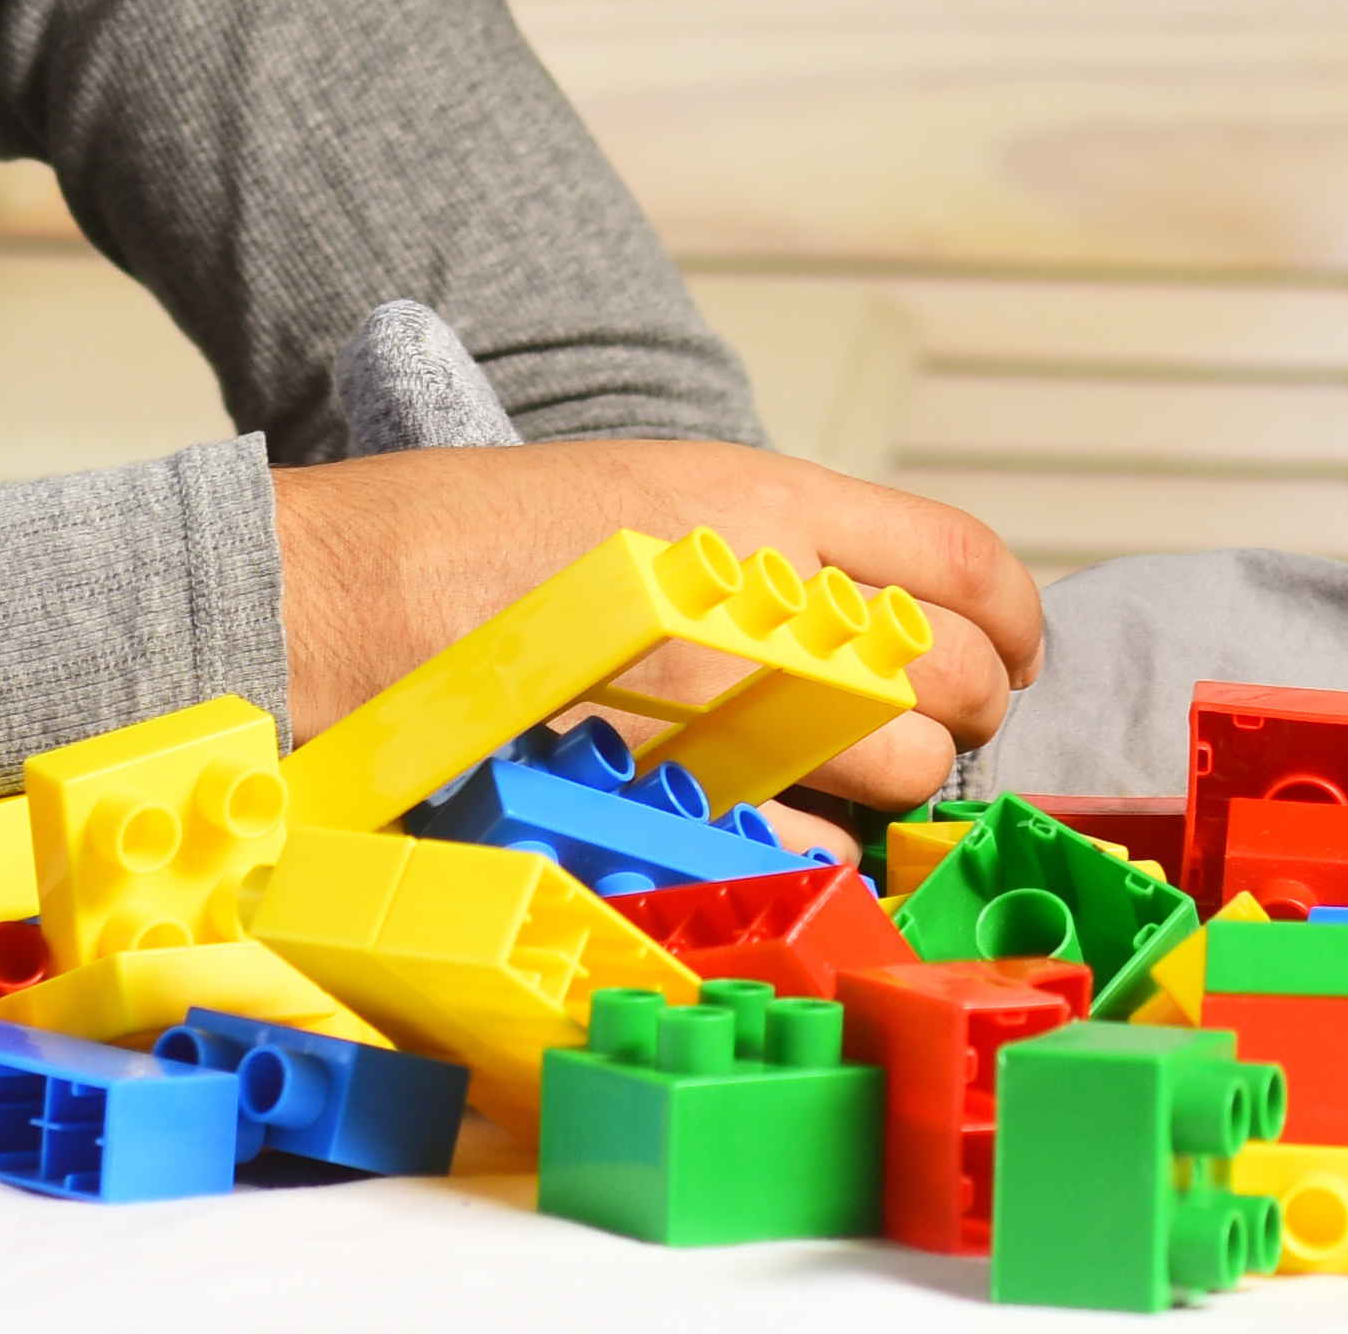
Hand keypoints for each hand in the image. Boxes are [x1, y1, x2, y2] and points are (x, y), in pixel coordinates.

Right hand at [270, 440, 1044, 808]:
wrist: (331, 602)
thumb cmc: (469, 549)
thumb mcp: (639, 499)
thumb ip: (761, 549)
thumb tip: (872, 620)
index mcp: (754, 495)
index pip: (960, 554)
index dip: (1013, 616)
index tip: (1016, 650)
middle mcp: (757, 585)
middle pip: (954, 670)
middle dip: (969, 715)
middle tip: (936, 731)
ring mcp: (718, 694)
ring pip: (902, 764)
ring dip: (898, 789)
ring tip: (851, 785)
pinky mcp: (677, 787)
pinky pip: (808, 844)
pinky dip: (815, 852)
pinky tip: (779, 836)